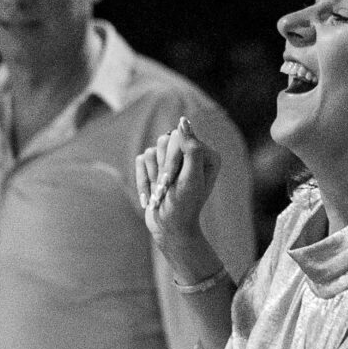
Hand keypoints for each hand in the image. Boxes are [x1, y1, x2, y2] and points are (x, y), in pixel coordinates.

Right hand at [135, 116, 221, 253]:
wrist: (169, 228)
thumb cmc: (184, 205)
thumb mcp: (191, 178)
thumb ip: (191, 149)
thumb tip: (183, 121)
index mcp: (206, 154)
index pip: (179, 138)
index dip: (172, 160)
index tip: (174, 180)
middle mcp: (190, 153)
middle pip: (164, 140)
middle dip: (163, 167)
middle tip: (167, 187)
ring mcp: (172, 158)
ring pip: (151, 150)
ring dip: (153, 175)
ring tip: (162, 192)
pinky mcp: (156, 165)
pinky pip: (141, 159)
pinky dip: (144, 179)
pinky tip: (153, 194)